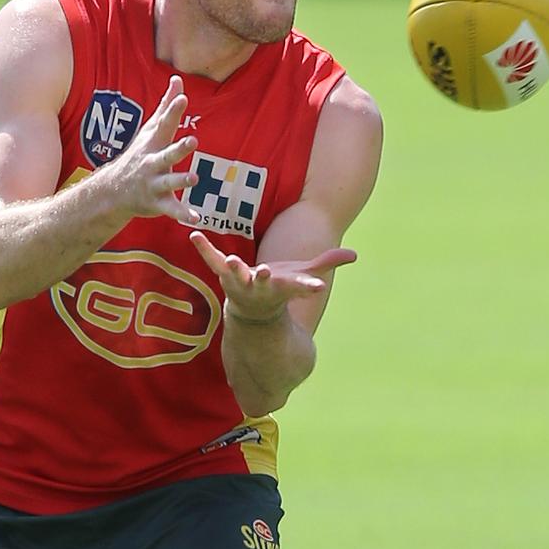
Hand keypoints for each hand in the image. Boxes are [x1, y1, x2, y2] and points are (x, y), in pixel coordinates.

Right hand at [107, 75, 199, 223]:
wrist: (113, 191)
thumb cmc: (139, 155)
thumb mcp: (151, 131)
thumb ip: (167, 106)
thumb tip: (178, 80)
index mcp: (154, 144)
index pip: (165, 125)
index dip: (173, 111)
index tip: (182, 97)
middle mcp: (153, 163)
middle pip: (167, 154)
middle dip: (178, 149)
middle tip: (193, 141)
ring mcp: (154, 183)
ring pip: (169, 182)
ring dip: (181, 180)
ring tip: (194, 178)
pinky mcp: (158, 203)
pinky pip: (172, 209)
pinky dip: (183, 214)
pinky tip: (196, 218)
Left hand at [190, 230, 356, 321]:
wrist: (252, 313)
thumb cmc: (280, 289)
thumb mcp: (303, 276)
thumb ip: (326, 263)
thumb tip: (354, 255)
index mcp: (283, 287)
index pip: (298, 287)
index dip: (307, 286)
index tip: (317, 286)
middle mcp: (261, 287)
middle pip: (263, 284)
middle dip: (263, 279)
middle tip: (264, 273)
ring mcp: (240, 282)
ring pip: (236, 277)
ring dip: (233, 269)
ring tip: (230, 260)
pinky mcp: (224, 274)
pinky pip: (212, 260)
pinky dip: (204, 248)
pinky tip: (194, 234)